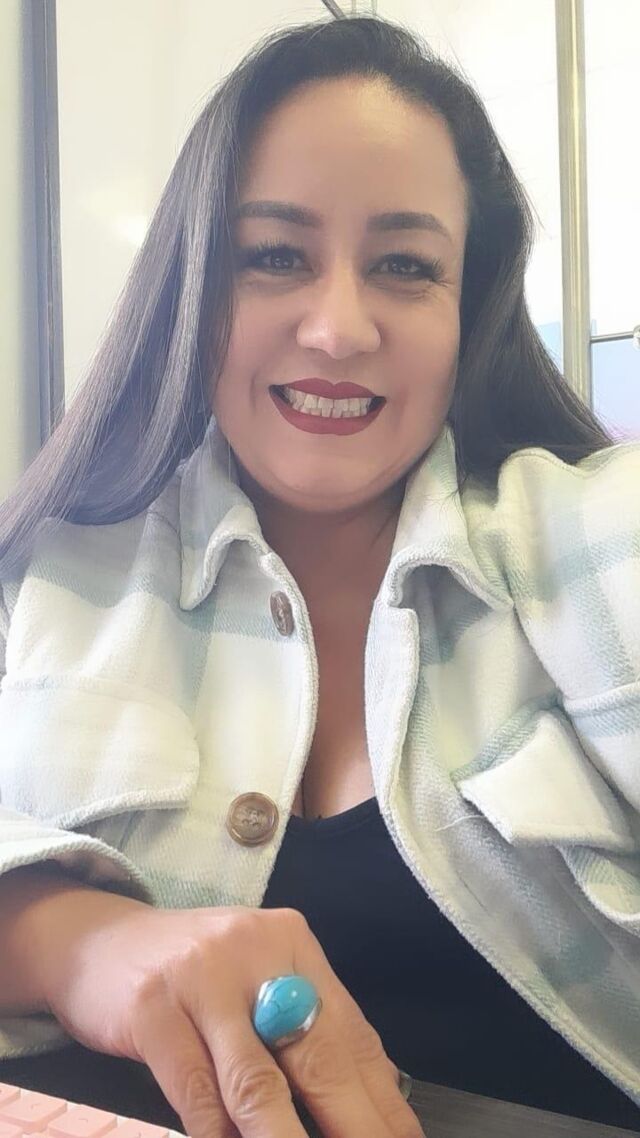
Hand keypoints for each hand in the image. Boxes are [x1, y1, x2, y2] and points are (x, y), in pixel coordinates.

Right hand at [42, 900, 423, 1137]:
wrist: (98, 942)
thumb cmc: (190, 972)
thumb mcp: (254, 979)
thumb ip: (303, 1027)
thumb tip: (369, 1097)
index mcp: (290, 942)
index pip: (350, 1031)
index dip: (380, 1097)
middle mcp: (251, 951)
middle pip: (315, 1053)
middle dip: (351, 1122)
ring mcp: (199, 977)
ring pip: (255, 1080)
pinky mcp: (152, 1009)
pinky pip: (195, 1090)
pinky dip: (218, 1133)